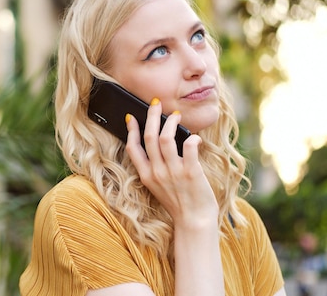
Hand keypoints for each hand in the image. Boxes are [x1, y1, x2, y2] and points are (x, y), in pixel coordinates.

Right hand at [124, 99, 218, 228]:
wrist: (194, 222)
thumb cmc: (179, 203)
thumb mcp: (158, 186)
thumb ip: (155, 167)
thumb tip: (158, 142)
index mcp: (146, 176)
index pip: (133, 147)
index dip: (131, 129)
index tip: (131, 116)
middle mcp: (157, 172)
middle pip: (149, 136)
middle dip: (152, 116)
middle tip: (156, 103)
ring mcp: (173, 172)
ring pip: (166, 138)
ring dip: (171, 122)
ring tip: (176, 116)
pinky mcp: (191, 173)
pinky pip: (189, 147)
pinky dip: (192, 138)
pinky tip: (194, 137)